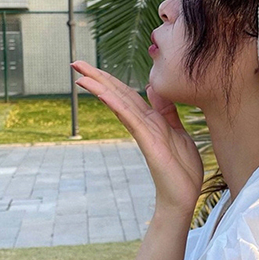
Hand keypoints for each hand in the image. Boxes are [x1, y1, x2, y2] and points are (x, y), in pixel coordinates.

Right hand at [71, 61, 203, 214]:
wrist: (184, 196)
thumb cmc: (182, 169)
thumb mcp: (178, 132)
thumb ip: (167, 111)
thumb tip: (153, 90)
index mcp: (151, 120)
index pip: (127, 94)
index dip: (111, 79)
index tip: (93, 67)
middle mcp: (143, 124)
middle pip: (117, 95)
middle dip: (97, 78)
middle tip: (75, 63)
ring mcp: (143, 133)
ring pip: (119, 104)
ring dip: (100, 88)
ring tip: (80, 75)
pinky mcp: (148, 142)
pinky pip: (130, 119)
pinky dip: (116, 105)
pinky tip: (103, 93)